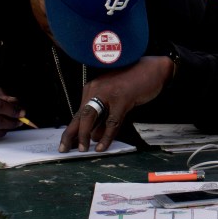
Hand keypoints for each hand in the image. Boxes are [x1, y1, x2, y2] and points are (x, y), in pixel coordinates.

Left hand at [60, 54, 175, 152]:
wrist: (153, 69)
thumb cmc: (135, 83)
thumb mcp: (114, 99)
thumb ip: (104, 116)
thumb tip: (94, 136)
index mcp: (92, 88)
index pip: (79, 113)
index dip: (71, 130)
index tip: (64, 144)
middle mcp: (96, 89)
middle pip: (81, 115)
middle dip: (72, 134)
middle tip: (65, 149)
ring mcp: (108, 94)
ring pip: (91, 117)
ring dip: (85, 135)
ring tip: (83, 149)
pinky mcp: (122, 99)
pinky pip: (111, 121)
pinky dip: (106, 136)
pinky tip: (102, 146)